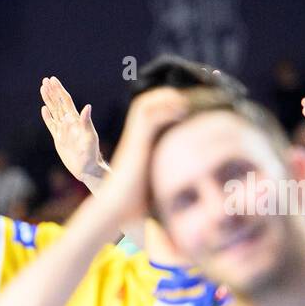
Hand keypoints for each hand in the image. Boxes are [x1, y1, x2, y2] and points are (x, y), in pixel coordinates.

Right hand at [40, 76, 104, 188]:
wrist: (86, 168)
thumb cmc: (91, 153)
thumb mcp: (90, 136)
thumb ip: (86, 122)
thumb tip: (87, 107)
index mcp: (76, 120)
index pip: (66, 101)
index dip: (59, 90)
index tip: (53, 80)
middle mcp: (69, 122)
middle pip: (58, 103)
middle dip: (52, 92)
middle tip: (45, 80)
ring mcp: (63, 130)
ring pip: (54, 111)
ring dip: (48, 100)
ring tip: (42, 90)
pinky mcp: (59, 139)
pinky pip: (51, 125)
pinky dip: (47, 117)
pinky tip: (43, 109)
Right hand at [96, 87, 188, 223]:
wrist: (116, 209)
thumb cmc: (133, 205)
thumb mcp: (155, 187)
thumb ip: (167, 180)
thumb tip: (187, 193)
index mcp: (139, 145)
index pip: (149, 115)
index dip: (165, 105)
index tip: (186, 107)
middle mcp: (135, 138)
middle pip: (145, 104)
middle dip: (165, 96)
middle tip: (186, 99)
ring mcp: (134, 139)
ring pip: (145, 105)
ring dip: (164, 98)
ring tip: (183, 102)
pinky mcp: (136, 142)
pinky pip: (149, 116)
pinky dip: (165, 109)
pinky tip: (181, 113)